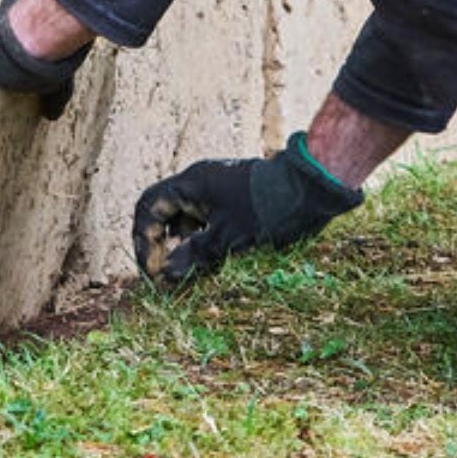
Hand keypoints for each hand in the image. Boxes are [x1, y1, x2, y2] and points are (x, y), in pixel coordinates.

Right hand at [132, 133, 363, 284]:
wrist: (313, 187)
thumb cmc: (270, 209)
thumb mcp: (230, 238)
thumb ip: (195, 255)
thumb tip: (164, 274)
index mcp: (192, 182)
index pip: (149, 207)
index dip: (143, 240)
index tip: (152, 270)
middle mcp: (200, 180)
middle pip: (164, 211)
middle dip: (160, 244)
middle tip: (164, 276)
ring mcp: (218, 188)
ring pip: (186, 217)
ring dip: (182, 244)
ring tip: (187, 273)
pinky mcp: (234, 197)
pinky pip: (206, 218)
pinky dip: (202, 239)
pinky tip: (210, 261)